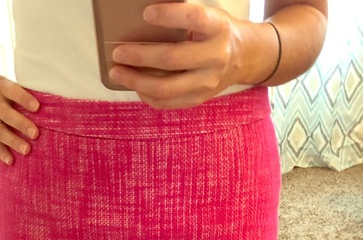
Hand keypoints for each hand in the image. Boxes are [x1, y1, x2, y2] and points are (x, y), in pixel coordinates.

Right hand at [0, 69, 39, 164]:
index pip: (13, 92)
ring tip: (27, 150)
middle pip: (7, 115)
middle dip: (21, 124)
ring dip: (14, 142)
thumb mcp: (3, 83)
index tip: (37, 107)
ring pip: (1, 132)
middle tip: (35, 134)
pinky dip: (2, 153)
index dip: (25, 99)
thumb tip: (44, 106)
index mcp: (1, 88)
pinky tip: (11, 161)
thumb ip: (18, 94)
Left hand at [109, 3, 243, 108]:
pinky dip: (146, 94)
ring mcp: (208, 83)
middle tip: (117, 52)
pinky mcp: (199, 99)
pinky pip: (167, 102)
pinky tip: (135, 85)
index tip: (146, 13)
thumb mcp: (208, 17)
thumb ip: (183, 18)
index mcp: (218, 28)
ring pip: (166, 88)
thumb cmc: (216, 32)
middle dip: (140, 56)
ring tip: (118, 73)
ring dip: (136, 81)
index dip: (169, 15)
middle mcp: (216, 57)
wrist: (244, 57)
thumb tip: (142, 19)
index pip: (194, 18)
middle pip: (172, 59)